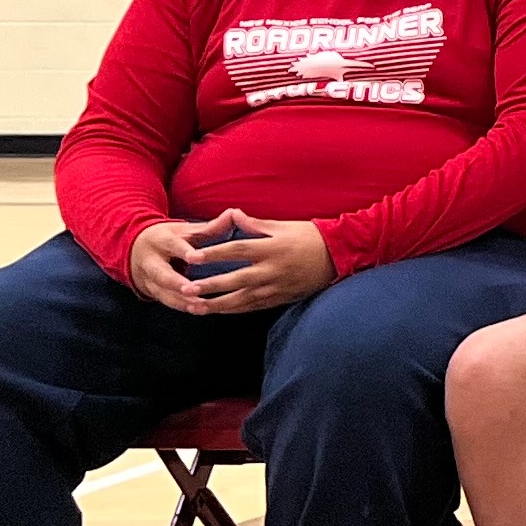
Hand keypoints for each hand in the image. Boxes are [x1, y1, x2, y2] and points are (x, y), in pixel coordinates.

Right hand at [124, 221, 206, 311]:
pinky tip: (198, 311)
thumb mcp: (185, 230)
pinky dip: (180, 307)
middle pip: (161, 273)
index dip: (182, 251)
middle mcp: (151, 260)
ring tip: (199, 307)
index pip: (172, 245)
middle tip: (191, 290)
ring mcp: (148, 278)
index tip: (194, 257)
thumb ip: (211, 226)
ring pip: (162, 292)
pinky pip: (164, 301)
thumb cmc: (169, 238)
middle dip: (175, 283)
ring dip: (180, 301)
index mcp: (161, 240)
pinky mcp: (150, 291)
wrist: (134, 248)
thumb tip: (234, 213)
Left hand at [174, 215, 335, 314]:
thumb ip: (255, 223)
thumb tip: (232, 214)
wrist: (339, 255)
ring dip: (217, 305)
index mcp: (271, 248)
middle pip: (235, 280)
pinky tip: (219, 311)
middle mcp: (272, 269)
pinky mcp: (282, 298)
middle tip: (186, 289)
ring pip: (242, 299)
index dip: (213, 253)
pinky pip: (254, 306)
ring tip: (195, 308)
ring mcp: (277, 286)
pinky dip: (235, 310)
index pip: (236, 250)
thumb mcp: (283, 226)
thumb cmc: (310, 236)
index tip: (192, 257)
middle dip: (209, 286)